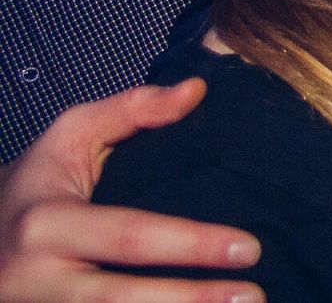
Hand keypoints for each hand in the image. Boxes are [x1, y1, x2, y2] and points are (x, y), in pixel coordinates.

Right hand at [0, 81, 262, 302]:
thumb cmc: (38, 183)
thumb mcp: (70, 136)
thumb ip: (132, 109)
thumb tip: (195, 90)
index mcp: (47, 223)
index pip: (129, 236)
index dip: (191, 244)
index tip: (248, 248)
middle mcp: (40, 278)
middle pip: (122, 298)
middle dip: (192, 300)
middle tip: (253, 296)